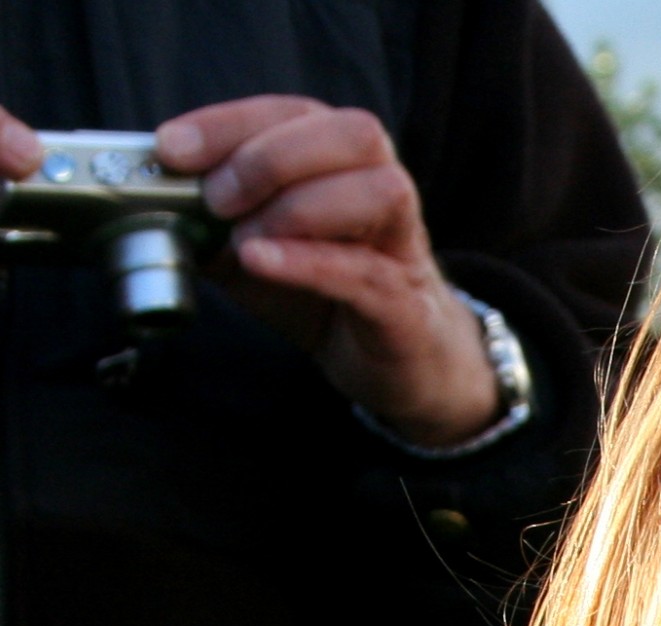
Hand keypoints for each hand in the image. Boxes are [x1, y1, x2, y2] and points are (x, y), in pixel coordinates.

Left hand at [142, 97, 500, 446]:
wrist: (399, 368)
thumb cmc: (329, 300)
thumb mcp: (255, 253)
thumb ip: (209, 225)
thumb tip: (145, 204)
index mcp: (344, 167)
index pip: (296, 114)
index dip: (231, 123)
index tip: (173, 148)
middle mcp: (383, 193)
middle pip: (355, 134)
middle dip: (272, 157)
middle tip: (218, 200)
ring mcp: (403, 248)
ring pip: (380, 190)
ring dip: (300, 205)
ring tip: (247, 241)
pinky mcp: (407, 307)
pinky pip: (370, 272)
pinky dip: (311, 261)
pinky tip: (263, 260)